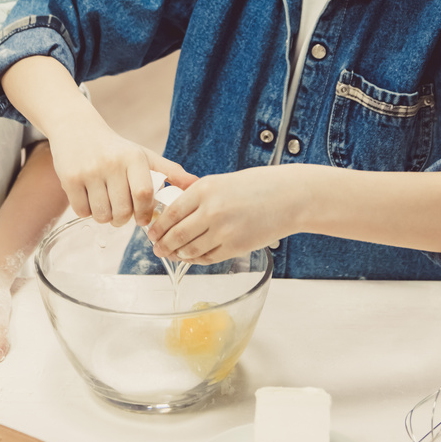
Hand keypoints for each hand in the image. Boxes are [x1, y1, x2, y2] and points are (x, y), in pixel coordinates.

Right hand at [49, 110, 194, 226]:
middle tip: (121, 213)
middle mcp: (111, 163)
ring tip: (106, 205)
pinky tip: (90, 199)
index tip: (142, 219)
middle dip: (123, 220)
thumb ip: (169, 172)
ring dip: (105, 217)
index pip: (144, 195)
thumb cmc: (116, 149)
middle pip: (122, 210)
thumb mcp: (143, 155)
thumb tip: (196, 184)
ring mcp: (89, 171)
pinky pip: (82, 211)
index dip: (144, 213)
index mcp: (134, 158)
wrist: (77, 129)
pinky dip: (87, 212)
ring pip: (102, 215)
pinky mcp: (70, 178)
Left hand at [145, 166, 291, 263]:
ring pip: (190, 250)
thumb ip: (196, 195)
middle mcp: (211, 211)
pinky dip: (196, 259)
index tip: (151, 233)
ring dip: (178, 254)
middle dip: (163, 245)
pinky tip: (192, 257)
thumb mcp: (221, 182)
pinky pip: (208, 257)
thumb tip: (172, 209)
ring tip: (172, 254)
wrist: (288, 197)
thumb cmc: (256, 187)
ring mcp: (223, 231)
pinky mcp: (235, 247)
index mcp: (204, 190)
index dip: (158, 227)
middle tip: (157, 249)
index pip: (171, 213)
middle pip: (176, 235)